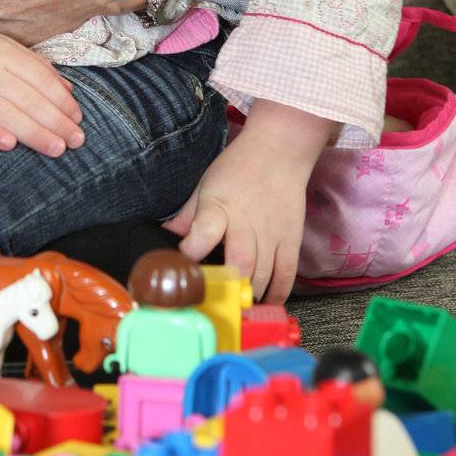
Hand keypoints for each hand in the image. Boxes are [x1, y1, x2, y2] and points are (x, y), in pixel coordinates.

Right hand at [0, 27, 83, 156]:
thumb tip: (68, 91)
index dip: (61, 100)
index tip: (78, 119)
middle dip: (55, 122)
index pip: (39, 78)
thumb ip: (34, 67)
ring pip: (3, 113)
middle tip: (76, 141)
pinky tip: (9, 145)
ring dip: (33, 132)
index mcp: (2, 51)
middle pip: (27, 98)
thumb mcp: (1, 48)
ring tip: (56, 149)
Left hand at [163, 100, 337, 301]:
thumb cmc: (238, 169)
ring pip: (264, 275)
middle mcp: (247, 223)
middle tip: (214, 299)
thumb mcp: (205, 187)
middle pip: (241, 263)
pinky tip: (265, 301)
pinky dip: (277, 293)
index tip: (181, 266)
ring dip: (249, 295)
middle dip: (227, 287)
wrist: (279, 151)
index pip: (204, 232)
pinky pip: (287, 275)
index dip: (191, 252)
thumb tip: (163, 240)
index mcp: (220, 208)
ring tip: (235, 305)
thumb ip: (187, 218)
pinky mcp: (292, 240)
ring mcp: (272, 234)